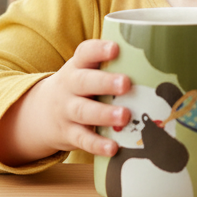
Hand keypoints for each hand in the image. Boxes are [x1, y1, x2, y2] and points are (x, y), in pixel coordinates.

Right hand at [0, 40, 131, 165]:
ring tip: (124, 116)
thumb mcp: (85, 71)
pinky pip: (82, 139)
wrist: (41, 113)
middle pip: (84, 82)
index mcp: (77, 66)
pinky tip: (113, 147)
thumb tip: (156, 61)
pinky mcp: (68, 134)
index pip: (85, 53)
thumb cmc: (78, 87)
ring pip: (83, 111)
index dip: (99, 50)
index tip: (115, 48)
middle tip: (126, 83)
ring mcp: (67, 111)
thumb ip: (110, 66)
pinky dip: (97, 144)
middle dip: (105, 83)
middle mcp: (69, 86)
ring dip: (104, 114)